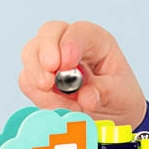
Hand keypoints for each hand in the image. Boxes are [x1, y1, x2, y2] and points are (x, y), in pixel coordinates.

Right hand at [18, 20, 146, 127]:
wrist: (114, 117)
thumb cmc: (120, 97)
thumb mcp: (121, 95)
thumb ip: (104, 92)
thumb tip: (85, 97)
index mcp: (96, 41)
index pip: (79, 31)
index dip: (70, 44)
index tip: (67, 64)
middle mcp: (70, 44)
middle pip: (48, 33)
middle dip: (44, 54)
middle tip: (48, 79)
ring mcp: (52, 60)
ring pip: (31, 54)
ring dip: (37, 75)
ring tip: (53, 95)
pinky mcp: (40, 79)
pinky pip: (27, 81)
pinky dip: (38, 94)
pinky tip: (55, 106)